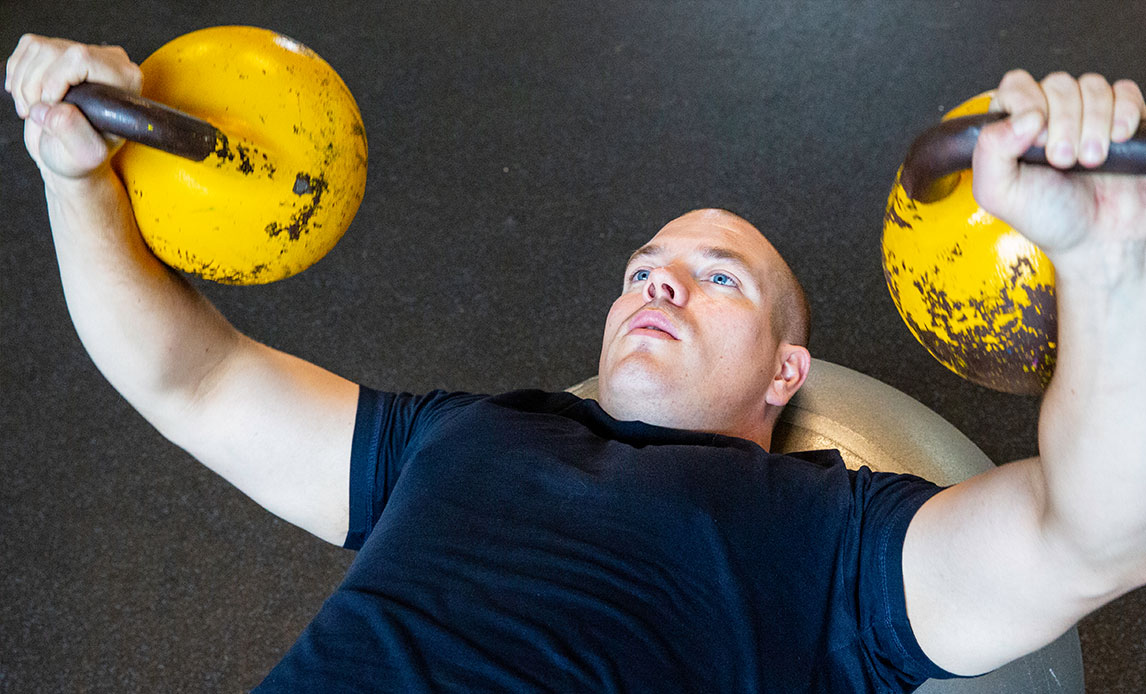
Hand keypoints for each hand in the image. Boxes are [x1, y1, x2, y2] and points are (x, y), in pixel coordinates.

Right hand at [5, 35, 141, 183]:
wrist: (66, 153)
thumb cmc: (79, 156)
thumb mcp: (83, 156)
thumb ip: (73, 133)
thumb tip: (56, 107)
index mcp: (124, 82)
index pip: (81, 58)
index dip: (55, 80)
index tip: (51, 106)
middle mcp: (109, 62)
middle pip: (54, 51)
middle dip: (35, 85)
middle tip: (39, 113)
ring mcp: (83, 53)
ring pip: (38, 48)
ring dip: (24, 83)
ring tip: (34, 109)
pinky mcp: (61, 51)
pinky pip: (28, 47)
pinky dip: (18, 74)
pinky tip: (30, 96)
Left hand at [971, 70, 1145, 279]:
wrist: (1099, 238)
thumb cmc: (1049, 218)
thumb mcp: (999, 193)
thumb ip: (990, 151)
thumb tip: (1022, 116)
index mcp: (1013, 128)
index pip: (1016, 86)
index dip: (1028, 107)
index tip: (1036, 142)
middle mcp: (1049, 116)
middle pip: (1057, 84)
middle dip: (1064, 124)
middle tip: (1063, 160)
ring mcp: (1087, 114)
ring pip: (1092, 86)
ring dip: (1094, 124)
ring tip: (1090, 160)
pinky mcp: (1122, 117)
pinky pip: (1125, 92)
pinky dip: (1124, 113)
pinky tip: (1116, 140)